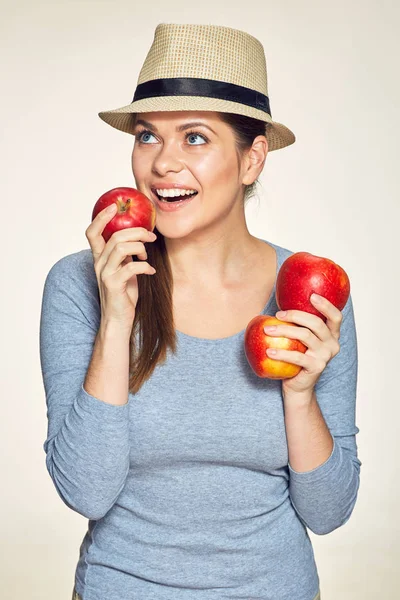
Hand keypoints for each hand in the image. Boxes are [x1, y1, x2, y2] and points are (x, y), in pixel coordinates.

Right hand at [85, 205, 156, 332]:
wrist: (118, 320)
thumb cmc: (124, 294)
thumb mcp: (124, 269)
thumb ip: (126, 255)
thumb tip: (141, 237)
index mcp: (100, 258)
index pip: (92, 232)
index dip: (101, 217)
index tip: (114, 207)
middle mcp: (99, 264)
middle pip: (114, 236)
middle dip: (137, 232)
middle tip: (151, 236)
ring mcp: (105, 274)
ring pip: (121, 247)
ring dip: (140, 248)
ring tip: (147, 256)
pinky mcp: (114, 285)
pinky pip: (131, 267)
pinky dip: (145, 266)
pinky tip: (151, 271)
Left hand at [264, 294, 342, 395]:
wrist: (298, 386)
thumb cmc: (297, 357)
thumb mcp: (301, 340)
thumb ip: (299, 324)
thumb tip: (279, 305)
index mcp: (332, 335)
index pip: (335, 317)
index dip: (326, 305)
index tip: (312, 295)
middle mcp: (332, 344)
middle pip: (316, 323)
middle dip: (295, 315)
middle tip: (277, 315)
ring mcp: (325, 356)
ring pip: (305, 336)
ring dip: (284, 331)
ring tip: (267, 331)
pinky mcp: (316, 367)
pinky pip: (297, 356)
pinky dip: (281, 353)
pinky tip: (269, 351)